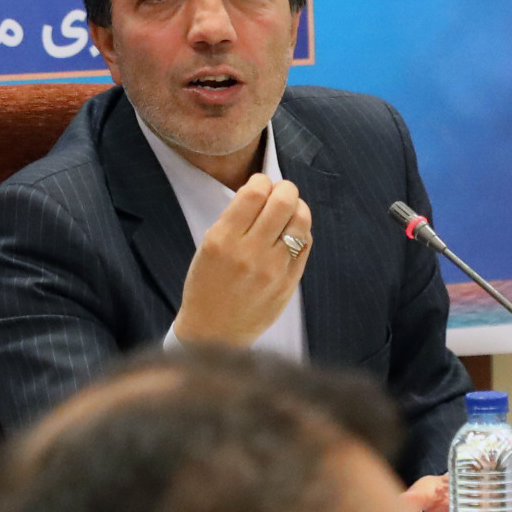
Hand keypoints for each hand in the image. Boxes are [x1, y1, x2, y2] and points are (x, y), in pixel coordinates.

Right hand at [170, 175, 311, 345]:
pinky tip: (291, 233)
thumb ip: (235, 218)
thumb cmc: (206, 284)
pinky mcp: (288, 284)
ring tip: (289, 211)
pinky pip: (305, 245)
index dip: (261, 180)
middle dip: (284, 189)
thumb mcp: (207, 245)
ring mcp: (273, 270)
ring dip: (298, 207)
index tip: (260, 184)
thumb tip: (265, 191)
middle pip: (283, 201)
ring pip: (301, 221)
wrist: (213, 331)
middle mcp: (250, 253)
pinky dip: (301, 232)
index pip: (255, 192)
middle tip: (280, 193)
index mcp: (223, 239)